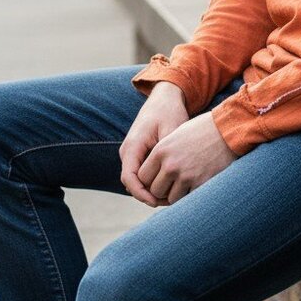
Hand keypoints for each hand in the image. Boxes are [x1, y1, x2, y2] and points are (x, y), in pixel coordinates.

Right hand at [120, 82, 188, 206]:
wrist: (165, 98)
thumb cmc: (169, 112)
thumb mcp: (172, 132)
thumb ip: (167, 154)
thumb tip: (170, 176)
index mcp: (132, 145)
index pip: (129, 178)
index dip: (141, 194)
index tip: (157, 202)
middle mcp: (128, 151)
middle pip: (132, 183)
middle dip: (148, 195)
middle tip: (170, 203)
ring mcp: (132, 153)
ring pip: (137, 180)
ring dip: (150, 190)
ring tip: (172, 196)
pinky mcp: (138, 154)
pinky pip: (141, 174)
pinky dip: (152, 182)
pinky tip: (170, 185)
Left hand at [137, 113, 235, 205]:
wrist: (226, 130)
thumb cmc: (201, 131)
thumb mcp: (175, 136)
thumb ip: (161, 154)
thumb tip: (151, 174)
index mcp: (161, 151)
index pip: (142, 176)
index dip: (149, 180)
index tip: (158, 178)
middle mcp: (170, 165)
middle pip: (155, 190)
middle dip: (162, 190)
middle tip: (172, 184)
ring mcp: (186, 176)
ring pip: (171, 199)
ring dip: (177, 194)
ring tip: (186, 183)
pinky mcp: (201, 184)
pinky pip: (188, 200)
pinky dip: (191, 195)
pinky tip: (197, 184)